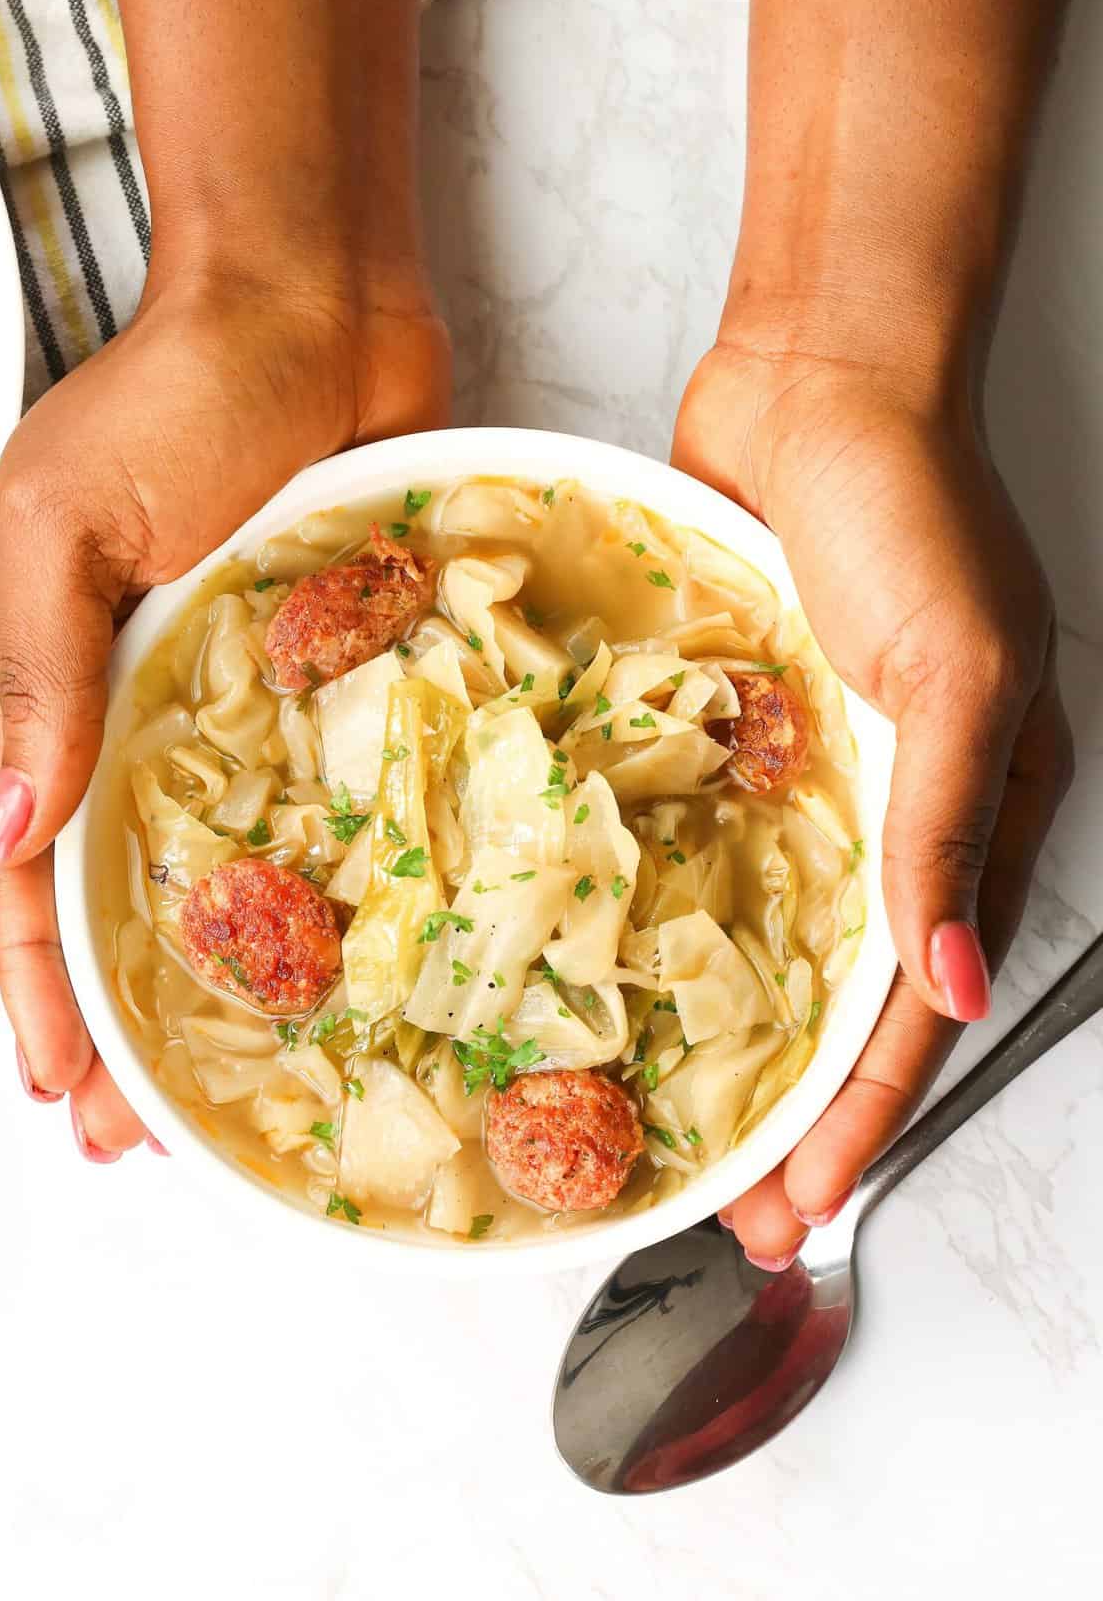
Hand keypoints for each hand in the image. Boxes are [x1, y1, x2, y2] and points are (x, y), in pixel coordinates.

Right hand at [0, 263, 448, 1158]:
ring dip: (207, 982)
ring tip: (225, 1088)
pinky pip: (306, 812)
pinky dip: (304, 891)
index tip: (63, 1091)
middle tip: (139, 1137)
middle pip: (106, 899)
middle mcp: (125, 714)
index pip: (17, 870)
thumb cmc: (179, 394)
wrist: (319, 307)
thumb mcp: (69, 519)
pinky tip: (331, 966)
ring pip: (205, 877)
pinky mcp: (318, 692)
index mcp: (39, 683)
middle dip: (111, 1019)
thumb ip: (33, 672)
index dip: (37, 986)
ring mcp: (223, 709)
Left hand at [673, 340, 1072, 1264]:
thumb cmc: (906, 510)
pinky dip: (682, 934)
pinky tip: (631, 990)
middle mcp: (889, 817)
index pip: (916, 1006)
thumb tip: (951, 984)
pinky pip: (709, 861)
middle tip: (728, 1215)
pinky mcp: (731, 742)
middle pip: (843, 1005)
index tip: (802, 1205)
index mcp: (970, 814)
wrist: (817, 385)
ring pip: (773, 952)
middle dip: (796, 1120)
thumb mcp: (950, 670)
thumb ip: (945, 827)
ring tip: (675, 1138)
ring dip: (736, 1050)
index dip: (862, 1116)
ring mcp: (807, 784)